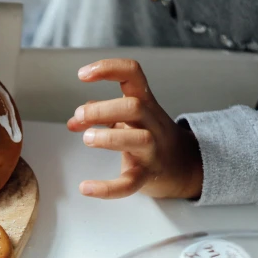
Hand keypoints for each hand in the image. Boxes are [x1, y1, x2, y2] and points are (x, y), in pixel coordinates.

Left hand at [67, 59, 202, 199]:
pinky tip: (85, 188)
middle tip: (80, 115)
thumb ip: (101, 117)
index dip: (109, 68)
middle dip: (103, 109)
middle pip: (134, 107)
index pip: (132, 74)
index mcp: (144, 103)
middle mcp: (150, 123)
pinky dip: (107, 188)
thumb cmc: (150, 136)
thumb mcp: (129, 120)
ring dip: (108, 138)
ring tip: (86, 138)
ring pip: (137, 139)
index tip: (82, 74)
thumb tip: (74, 121)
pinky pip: (130, 183)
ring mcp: (152, 149)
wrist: (183, 166)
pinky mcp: (148, 175)